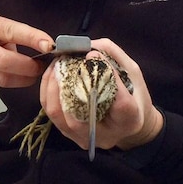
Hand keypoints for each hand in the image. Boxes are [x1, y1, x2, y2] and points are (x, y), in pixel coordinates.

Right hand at [0, 0, 53, 86]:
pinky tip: (10, 70)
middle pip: (9, 65)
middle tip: (44, 65)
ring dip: (22, 78)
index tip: (50, 44)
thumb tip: (18, 43)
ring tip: (32, 71)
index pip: (11, 32)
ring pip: (4, 79)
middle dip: (31, 68)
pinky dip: (6, 77)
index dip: (33, 39)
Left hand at [40, 38, 163, 150]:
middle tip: (63, 58)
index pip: (118, 104)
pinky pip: (52, 115)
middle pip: (78, 115)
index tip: (93, 55)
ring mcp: (84, 138)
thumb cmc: (134, 97)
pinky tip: (52, 76)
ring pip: (58, 116)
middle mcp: (105, 136)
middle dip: (66, 83)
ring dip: (52, 87)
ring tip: (55, 65)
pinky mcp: (69, 135)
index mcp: (129, 121)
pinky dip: (48, 92)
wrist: (129, 126)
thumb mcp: (133, 74)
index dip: (105, 77)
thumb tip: (90, 46)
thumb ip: (114, 56)